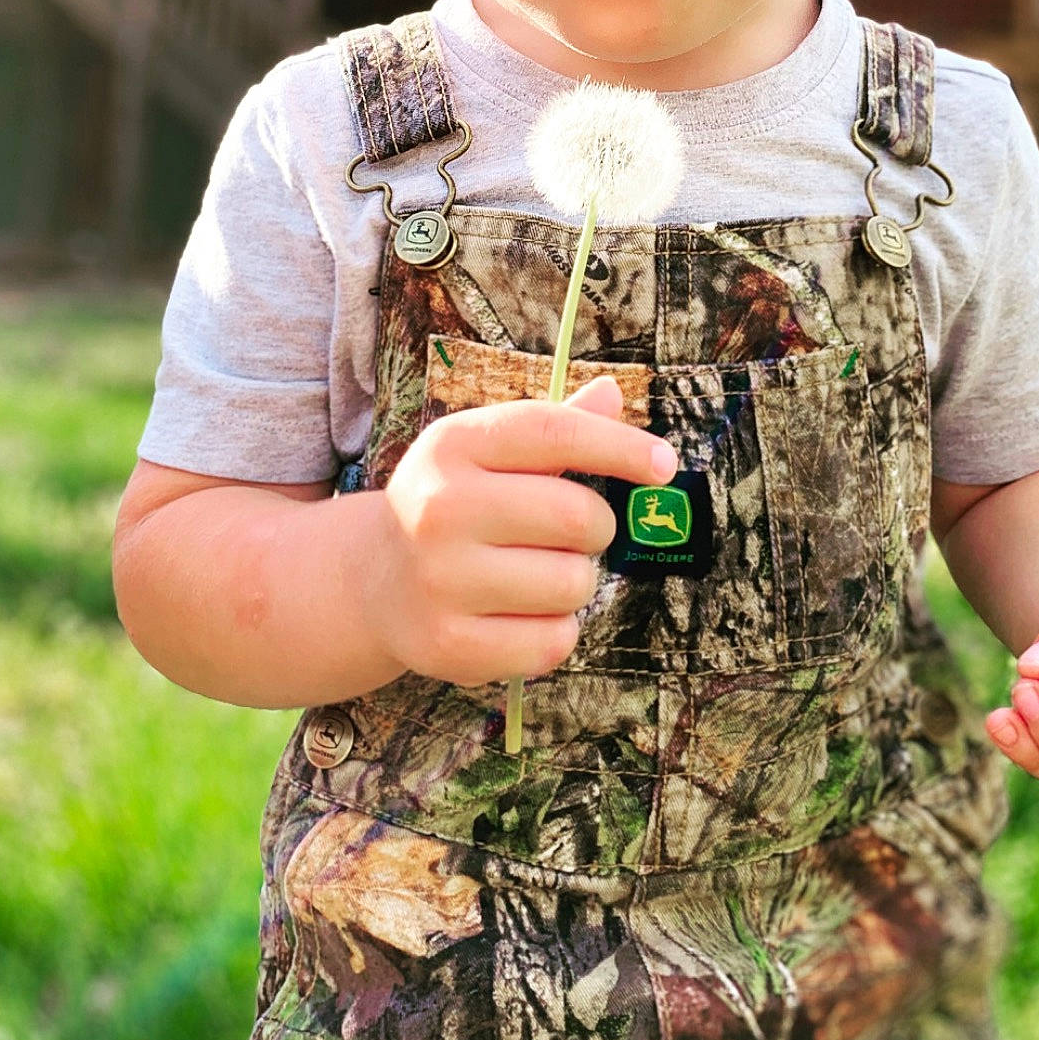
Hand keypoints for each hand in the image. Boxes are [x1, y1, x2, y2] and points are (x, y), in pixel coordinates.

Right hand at [367, 373, 676, 688]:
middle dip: (596, 528)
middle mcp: (439, 507)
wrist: (374, 579)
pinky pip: (553, 642)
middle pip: (578, 516)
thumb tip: (613, 395)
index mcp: (453, 445)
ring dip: (575, 581)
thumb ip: (555, 426)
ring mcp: (439, 580)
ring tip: (536, 574)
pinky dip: (555, 632)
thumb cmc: (454, 503)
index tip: (664, 466)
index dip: (622, 447)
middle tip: (572, 533)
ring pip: (573, 583)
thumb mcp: (489, 451)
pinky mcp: (448, 644)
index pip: (556, 433)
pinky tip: (520, 615)